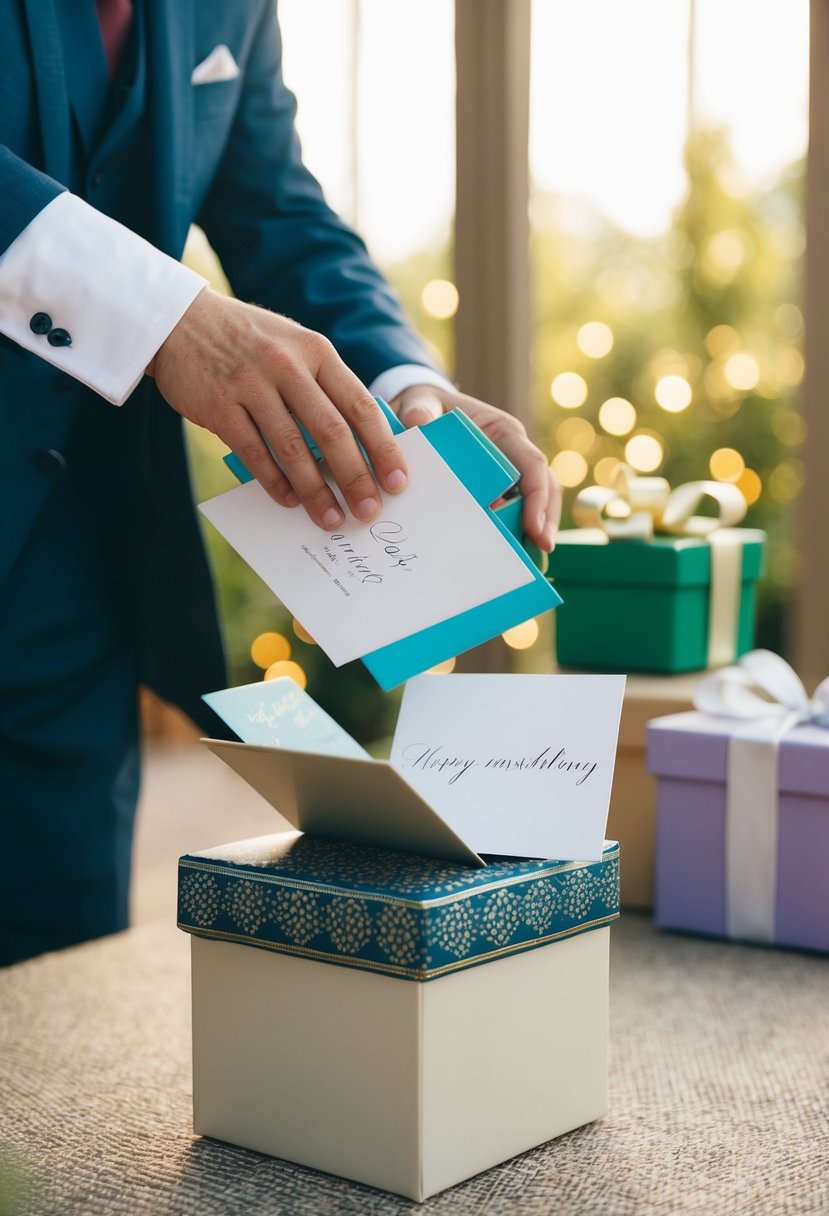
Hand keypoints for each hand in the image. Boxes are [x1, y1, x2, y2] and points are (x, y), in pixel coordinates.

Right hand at [146, 288, 407, 528]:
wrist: (180, 320)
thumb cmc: (249, 342)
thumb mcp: (294, 347)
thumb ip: (324, 387)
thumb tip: (359, 446)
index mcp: (317, 351)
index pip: (361, 406)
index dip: (383, 449)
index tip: (397, 483)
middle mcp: (287, 364)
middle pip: (332, 431)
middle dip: (355, 478)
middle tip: (369, 511)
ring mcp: (251, 383)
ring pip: (293, 447)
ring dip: (315, 490)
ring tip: (330, 518)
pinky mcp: (219, 404)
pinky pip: (253, 451)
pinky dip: (273, 481)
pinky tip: (287, 501)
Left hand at [392, 385, 560, 550]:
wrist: (419, 413)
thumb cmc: (426, 406)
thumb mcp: (420, 402)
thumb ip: (419, 410)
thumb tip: (419, 423)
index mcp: (502, 431)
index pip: (531, 463)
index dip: (537, 495)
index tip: (534, 525)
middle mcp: (512, 453)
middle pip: (543, 487)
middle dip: (546, 518)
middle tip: (542, 547)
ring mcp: (506, 473)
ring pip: (532, 502)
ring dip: (532, 529)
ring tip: (526, 559)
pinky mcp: (494, 489)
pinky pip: (509, 511)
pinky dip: (511, 531)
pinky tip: (503, 554)